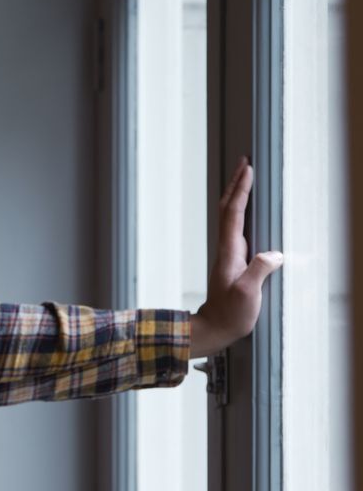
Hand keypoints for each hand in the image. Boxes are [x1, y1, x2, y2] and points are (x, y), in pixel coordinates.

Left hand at [190, 157, 283, 358]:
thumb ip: (259, 272)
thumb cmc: (231, 314)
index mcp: (229, 252)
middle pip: (228, 209)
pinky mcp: (234, 261)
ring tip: (245, 177)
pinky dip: (241, 211)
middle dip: (236, 184)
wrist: (215, 328)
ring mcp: (229, 254)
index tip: (248, 170)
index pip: (234, 213)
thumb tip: (274, 253)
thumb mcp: (247, 294)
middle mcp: (227, 248)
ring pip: (230, 217)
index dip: (241, 190)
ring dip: (236, 195)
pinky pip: (237, 228)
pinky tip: (247, 210)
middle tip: (244, 162)